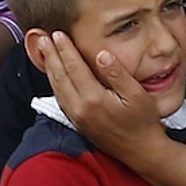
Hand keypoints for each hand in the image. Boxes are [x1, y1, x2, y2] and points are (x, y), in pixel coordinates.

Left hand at [41, 31, 165, 171]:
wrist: (141, 151)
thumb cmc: (143, 122)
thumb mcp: (137, 95)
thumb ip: (117, 74)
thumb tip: (101, 54)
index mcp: (94, 98)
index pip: (74, 67)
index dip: (65, 49)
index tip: (58, 34)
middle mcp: (80, 108)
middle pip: (60, 75)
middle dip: (51, 54)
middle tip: (42, 37)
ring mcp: (77, 116)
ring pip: (57, 87)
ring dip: (49, 67)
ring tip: (44, 51)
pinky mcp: (77, 122)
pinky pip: (60, 98)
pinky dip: (54, 82)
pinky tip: (54, 74)